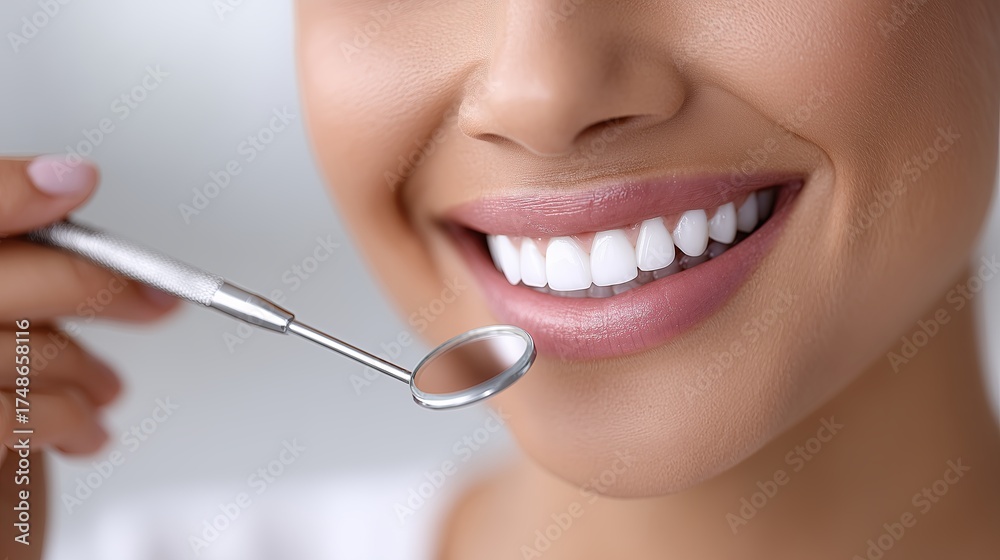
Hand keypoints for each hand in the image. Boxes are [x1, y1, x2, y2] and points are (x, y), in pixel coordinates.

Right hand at [0, 155, 177, 557]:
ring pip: (22, 346)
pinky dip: (72, 420)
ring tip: (107, 390)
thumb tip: (66, 187)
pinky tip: (86, 431)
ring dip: (87, 370)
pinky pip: (20, 415)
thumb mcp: (1, 318)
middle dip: (99, 286)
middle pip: (6, 276)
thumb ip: (14, 261)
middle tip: (158, 302)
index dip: (11, 189)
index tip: (75, 180)